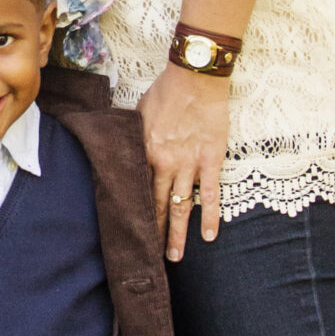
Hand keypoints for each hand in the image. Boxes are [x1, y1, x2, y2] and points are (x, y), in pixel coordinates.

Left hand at [137, 62, 230, 254]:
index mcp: (143, 152)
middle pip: (155, 205)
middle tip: (148, 258)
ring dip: (177, 234)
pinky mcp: (211, 160)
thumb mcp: (138, 114)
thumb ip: (134, 137)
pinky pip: (210, 194)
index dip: (132, 213)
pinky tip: (209, 236)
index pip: (135, 191)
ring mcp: (189, 164)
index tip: (128, 232)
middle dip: (151, 233)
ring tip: (173, 257)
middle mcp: (164, 163)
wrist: (195, 77)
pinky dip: (210, 216)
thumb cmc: (166, 91)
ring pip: (180, 206)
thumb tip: (123, 149)